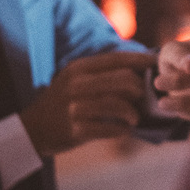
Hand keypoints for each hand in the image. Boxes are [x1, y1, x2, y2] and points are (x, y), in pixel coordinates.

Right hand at [20, 51, 150, 155]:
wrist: (32, 129)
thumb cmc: (63, 101)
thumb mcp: (75, 79)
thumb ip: (101, 72)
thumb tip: (139, 65)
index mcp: (79, 68)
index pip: (116, 59)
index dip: (140, 60)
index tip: (156, 64)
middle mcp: (76, 84)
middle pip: (123, 80)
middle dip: (139, 89)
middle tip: (142, 98)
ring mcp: (75, 107)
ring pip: (118, 104)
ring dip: (132, 113)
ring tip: (135, 117)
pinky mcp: (76, 130)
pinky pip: (110, 128)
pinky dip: (122, 130)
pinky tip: (124, 129)